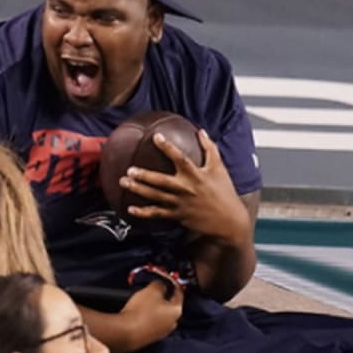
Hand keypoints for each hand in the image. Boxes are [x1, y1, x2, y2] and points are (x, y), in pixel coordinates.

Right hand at [118, 280, 183, 348]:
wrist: (126, 332)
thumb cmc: (140, 312)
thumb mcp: (152, 290)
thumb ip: (160, 284)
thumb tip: (161, 284)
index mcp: (176, 311)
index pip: (179, 293)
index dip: (173, 283)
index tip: (167, 278)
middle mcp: (172, 323)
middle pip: (170, 305)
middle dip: (163, 295)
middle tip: (154, 288)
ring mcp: (162, 331)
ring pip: (161, 314)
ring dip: (154, 306)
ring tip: (144, 299)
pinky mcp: (151, 336)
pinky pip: (152, 322)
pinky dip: (148, 315)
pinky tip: (139, 311)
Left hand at [120, 129, 250, 244]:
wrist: (229, 221)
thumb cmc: (225, 192)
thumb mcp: (220, 168)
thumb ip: (210, 148)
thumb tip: (201, 131)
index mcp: (196, 175)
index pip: (180, 158)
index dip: (167, 147)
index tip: (156, 137)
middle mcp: (186, 189)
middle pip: (161, 181)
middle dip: (144, 175)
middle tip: (129, 169)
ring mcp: (180, 204)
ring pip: (155, 197)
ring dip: (138, 190)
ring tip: (123, 182)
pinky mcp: (177, 216)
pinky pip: (157, 214)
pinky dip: (143, 213)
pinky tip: (129, 209)